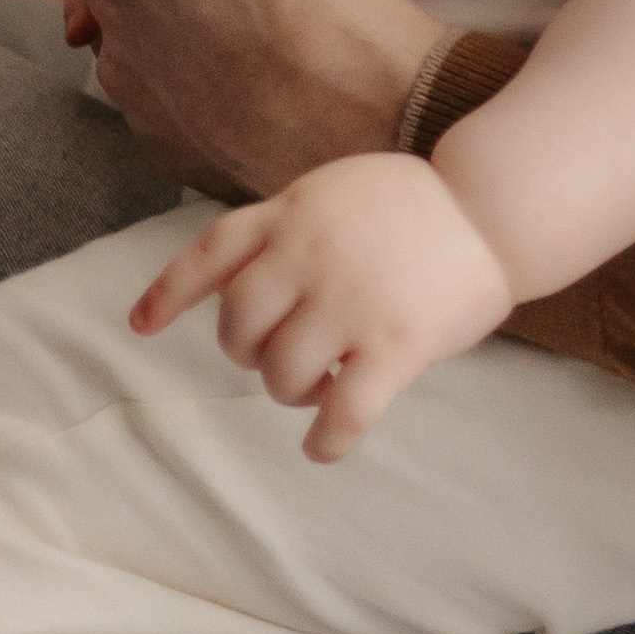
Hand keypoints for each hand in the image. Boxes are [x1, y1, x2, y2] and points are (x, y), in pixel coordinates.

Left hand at [131, 154, 512, 460]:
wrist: (496, 204)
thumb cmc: (418, 203)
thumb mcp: (336, 188)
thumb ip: (291, 226)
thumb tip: (240, 287)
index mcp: (293, 211)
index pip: (210, 252)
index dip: (168, 293)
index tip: (139, 326)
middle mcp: (309, 253)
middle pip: (237, 329)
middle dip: (250, 354)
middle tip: (288, 356)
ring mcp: (349, 300)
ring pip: (279, 377)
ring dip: (293, 393)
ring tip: (325, 384)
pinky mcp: (393, 346)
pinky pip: (340, 417)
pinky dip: (324, 442)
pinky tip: (324, 445)